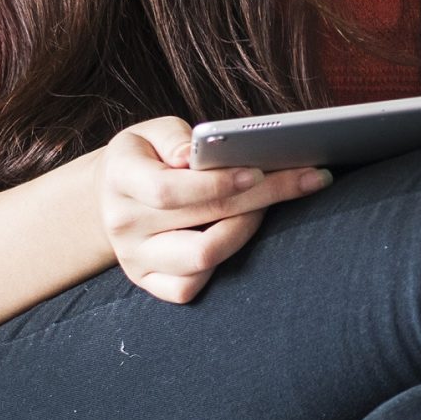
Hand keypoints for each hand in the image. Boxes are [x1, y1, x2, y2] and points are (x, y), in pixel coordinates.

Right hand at [100, 117, 328, 305]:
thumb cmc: (145, 156)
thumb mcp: (149, 131)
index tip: (259, 171)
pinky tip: (240, 233)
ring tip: (270, 203)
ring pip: (202, 258)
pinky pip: (189, 288)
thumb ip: (174, 137)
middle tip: (309, 177)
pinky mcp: (148, 282)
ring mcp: (135, 259)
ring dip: (247, 229)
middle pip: (204, 218)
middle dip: (265, 195)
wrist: (110, 195)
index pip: (168, 190)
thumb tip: (195, 153)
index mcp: (121, 179)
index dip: (217, 183)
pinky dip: (223, 264)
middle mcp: (124, 224)